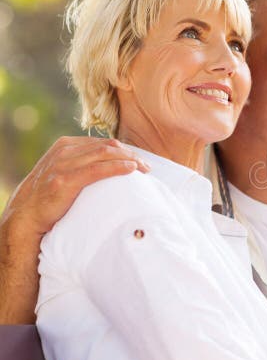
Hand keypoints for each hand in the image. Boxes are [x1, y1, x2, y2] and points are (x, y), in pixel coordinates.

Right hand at [1, 136, 150, 237]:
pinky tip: (131, 170)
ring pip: (105, 154)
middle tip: (147, 167)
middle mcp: (64, 150)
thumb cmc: (51, 197)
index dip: (126, 151)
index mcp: (66, 145)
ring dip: (130, 160)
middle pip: (108, 146)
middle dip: (131, 154)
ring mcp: (63, 164)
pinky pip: (97, 169)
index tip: (140, 161)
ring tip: (144, 169)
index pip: (104, 143)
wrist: (27, 216)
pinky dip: (118, 167)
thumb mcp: (66, 172)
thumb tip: (114, 164)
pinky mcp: (64, 180)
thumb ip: (83, 164)